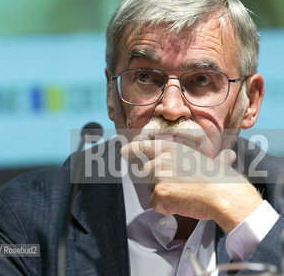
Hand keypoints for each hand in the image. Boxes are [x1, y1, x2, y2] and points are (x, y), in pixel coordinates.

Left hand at [121, 139, 262, 233]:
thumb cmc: (222, 179)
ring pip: (150, 187)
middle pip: (145, 171)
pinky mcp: (158, 192)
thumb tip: (230, 156)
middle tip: (176, 186)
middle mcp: (160, 158)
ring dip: (162, 193)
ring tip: (182, 194)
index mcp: (171, 148)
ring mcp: (158, 175)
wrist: (224, 194)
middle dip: (155, 180)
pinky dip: (166, 207)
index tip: (124, 152)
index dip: (132, 149)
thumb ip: (214, 158)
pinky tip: (181, 203)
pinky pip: (155, 203)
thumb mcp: (214, 161)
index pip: (143, 146)